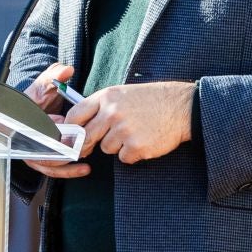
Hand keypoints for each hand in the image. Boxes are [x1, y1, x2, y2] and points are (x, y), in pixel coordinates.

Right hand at [24, 64, 90, 178]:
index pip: (37, 127)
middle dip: (63, 149)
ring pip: (49, 163)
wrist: (33, 112)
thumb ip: (54, 76)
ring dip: (68, 163)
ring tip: (86, 158)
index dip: (51, 126)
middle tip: (82, 146)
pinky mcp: (41, 161)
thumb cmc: (38, 100)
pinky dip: (68, 171)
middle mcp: (26, 139)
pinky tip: (85, 169)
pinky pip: (53, 169)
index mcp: (25, 120)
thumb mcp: (45, 85)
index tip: (63, 122)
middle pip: (43, 150)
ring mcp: (32, 152)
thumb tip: (66, 70)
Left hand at [66, 81, 194, 163]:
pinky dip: (132, 153)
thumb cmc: (152, 100)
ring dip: (117, 146)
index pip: (75, 115)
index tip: (70, 138)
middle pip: (86, 136)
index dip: (70, 130)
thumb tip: (78, 126)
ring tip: (135, 133)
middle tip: (87, 149)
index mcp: (107, 97)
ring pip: (106, 148)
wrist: (182, 107)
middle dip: (86, 145)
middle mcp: (112, 112)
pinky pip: (124, 158)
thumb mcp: (123, 94)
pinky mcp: (136, 146)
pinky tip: (144, 141)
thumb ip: (101, 106)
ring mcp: (124, 130)